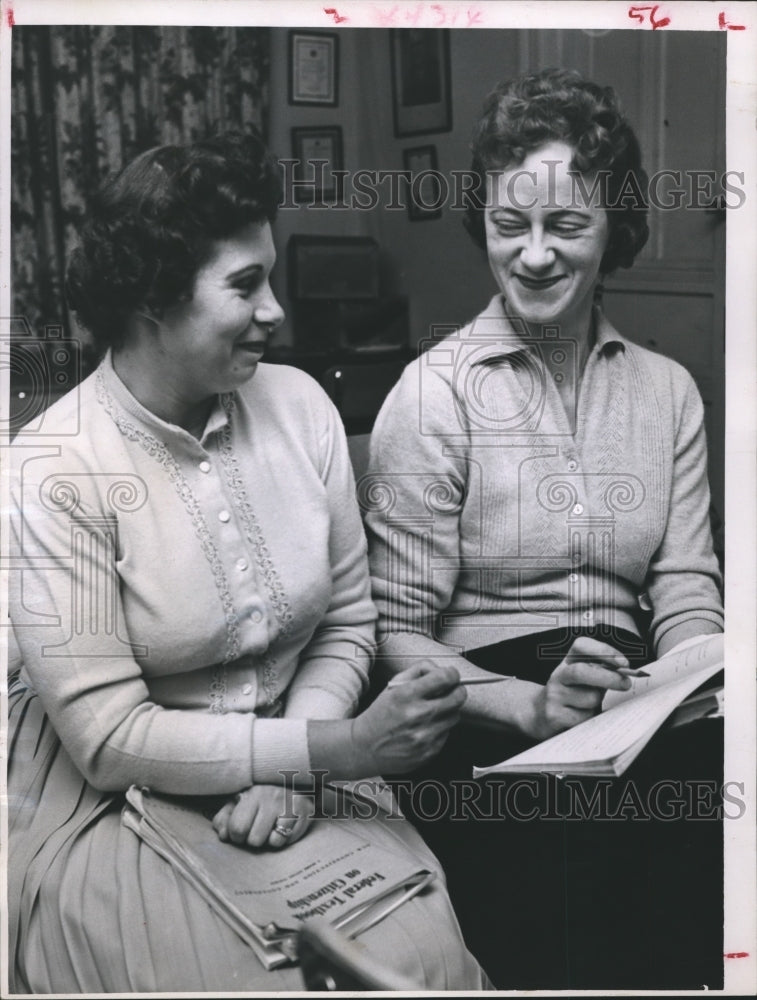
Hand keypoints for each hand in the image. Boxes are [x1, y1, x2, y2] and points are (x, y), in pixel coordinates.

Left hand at [212, 784, 314, 849]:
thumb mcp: (237, 804)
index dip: (236, 837)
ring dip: (269, 841)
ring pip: (272, 842)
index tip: (240, 832)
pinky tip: (283, 828)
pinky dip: (284, 839)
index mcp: (251, 794)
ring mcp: (288, 804)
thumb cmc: (259, 799)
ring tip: (270, 828)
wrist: (291, 781)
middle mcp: (270, 797)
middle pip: (254, 840)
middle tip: (255, 831)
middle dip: (252, 841)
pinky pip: (288, 840)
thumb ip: (224, 819)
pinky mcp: (303, 812)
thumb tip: (223, 835)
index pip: (237, 828)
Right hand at [351, 661, 465, 773]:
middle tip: (448, 691)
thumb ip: (419, 670)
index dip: (451, 674)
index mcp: (406, 695)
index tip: (449, 675)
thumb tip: (442, 670)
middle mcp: (417, 715)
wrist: (364, 748)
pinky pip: (448, 733)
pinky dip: (440, 728)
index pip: (446, 678)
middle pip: (458, 696)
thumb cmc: (380, 714)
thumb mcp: (392, 685)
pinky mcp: (430, 752)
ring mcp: (425, 736)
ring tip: (431, 712)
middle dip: (456, 690)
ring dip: (448, 710)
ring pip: (455, 715)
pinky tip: (424, 728)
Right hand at [531, 637, 632, 739]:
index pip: (581, 646)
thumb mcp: (583, 678)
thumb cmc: (571, 693)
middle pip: (581, 671)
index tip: (623, 663)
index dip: (603, 651)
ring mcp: (554, 696)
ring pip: (589, 698)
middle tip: (626, 683)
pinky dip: (591, 718)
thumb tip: (624, 673)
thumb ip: (600, 671)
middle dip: (607, 678)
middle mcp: (558, 675)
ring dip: (598, 702)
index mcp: (567, 661)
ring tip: (591, 703)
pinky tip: (581, 715)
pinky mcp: (555, 716)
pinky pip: (584, 717)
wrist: (539, 713)